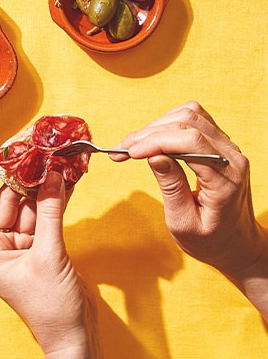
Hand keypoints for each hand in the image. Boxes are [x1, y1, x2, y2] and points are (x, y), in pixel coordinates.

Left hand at [0, 162, 96, 353]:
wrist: (75, 340)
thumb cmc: (51, 307)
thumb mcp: (48, 254)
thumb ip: (49, 212)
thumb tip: (53, 173)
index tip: (3, 154)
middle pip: (3, 200)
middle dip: (20, 176)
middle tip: (36, 150)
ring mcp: (17, 247)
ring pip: (25, 206)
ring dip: (39, 185)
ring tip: (53, 159)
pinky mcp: (38, 250)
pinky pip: (41, 217)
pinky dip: (52, 200)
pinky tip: (65, 180)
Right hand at [119, 101, 267, 281]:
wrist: (236, 244)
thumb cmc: (211, 239)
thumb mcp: (184, 223)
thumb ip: (171, 188)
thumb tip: (154, 156)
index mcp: (226, 178)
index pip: (190, 141)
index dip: (155, 141)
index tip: (129, 153)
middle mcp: (232, 157)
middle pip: (188, 122)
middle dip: (149, 132)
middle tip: (123, 149)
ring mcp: (228, 148)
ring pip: (189, 114)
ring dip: (157, 126)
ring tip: (135, 145)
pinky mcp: (220, 145)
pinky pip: (194, 119)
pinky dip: (168, 124)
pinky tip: (153, 141)